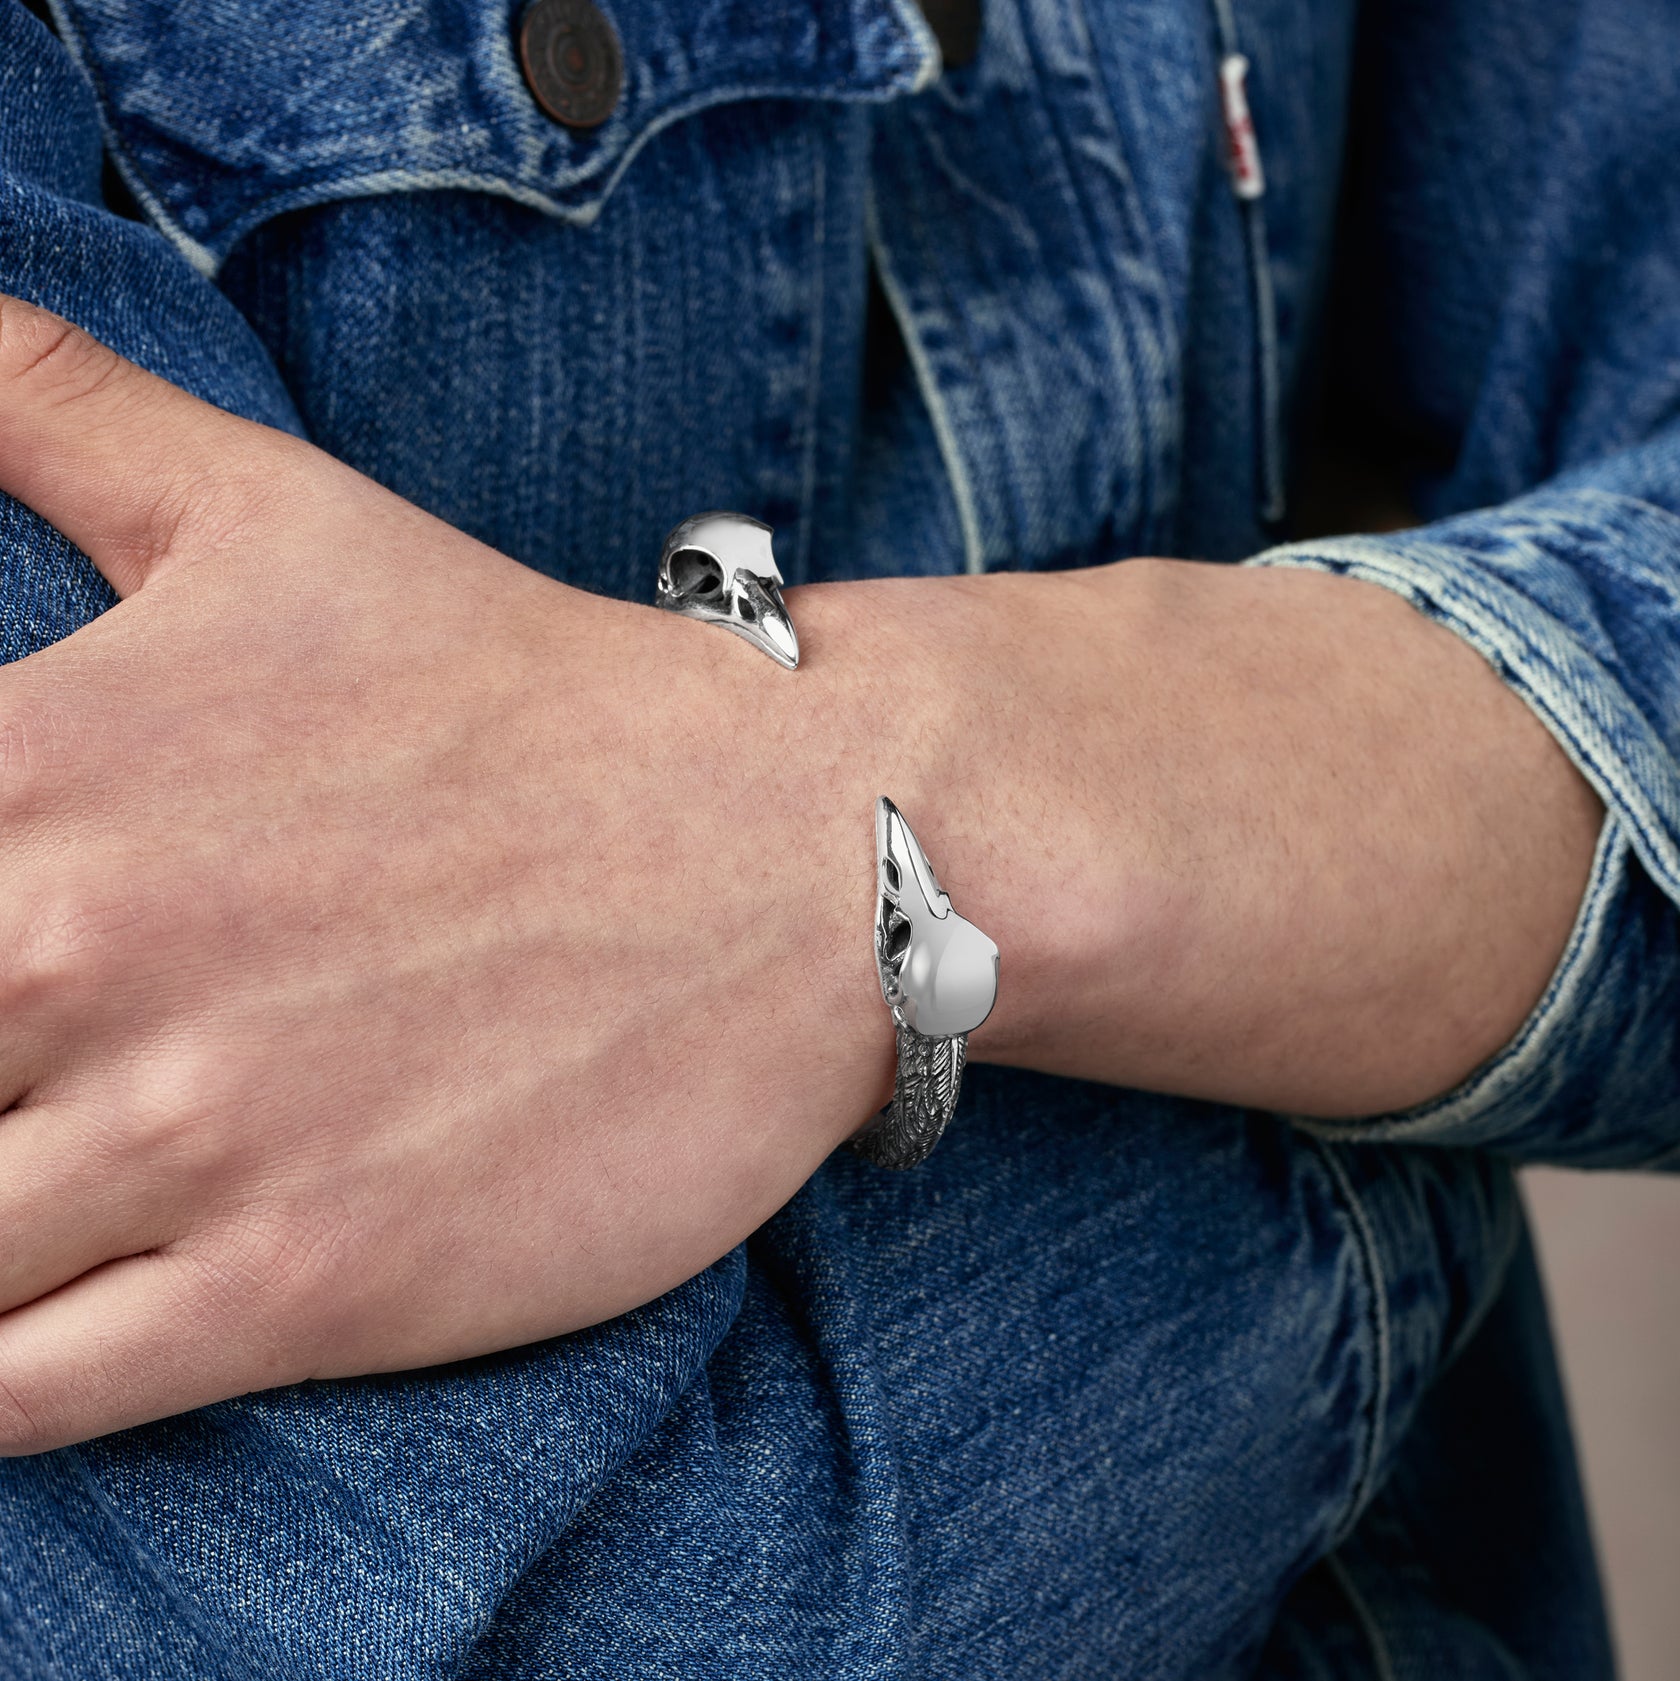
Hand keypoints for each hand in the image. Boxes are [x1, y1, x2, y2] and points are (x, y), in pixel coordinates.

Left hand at [0, 296, 1602, 1451]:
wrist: (791, 851)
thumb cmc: (529, 690)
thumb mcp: (275, 513)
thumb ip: (52, 405)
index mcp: (31, 770)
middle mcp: (79, 955)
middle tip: (18, 1061)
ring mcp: (196, 1138)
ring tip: (36, 1184)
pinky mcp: (307, 1284)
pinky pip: (25, 1394)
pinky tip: (41, 1313)